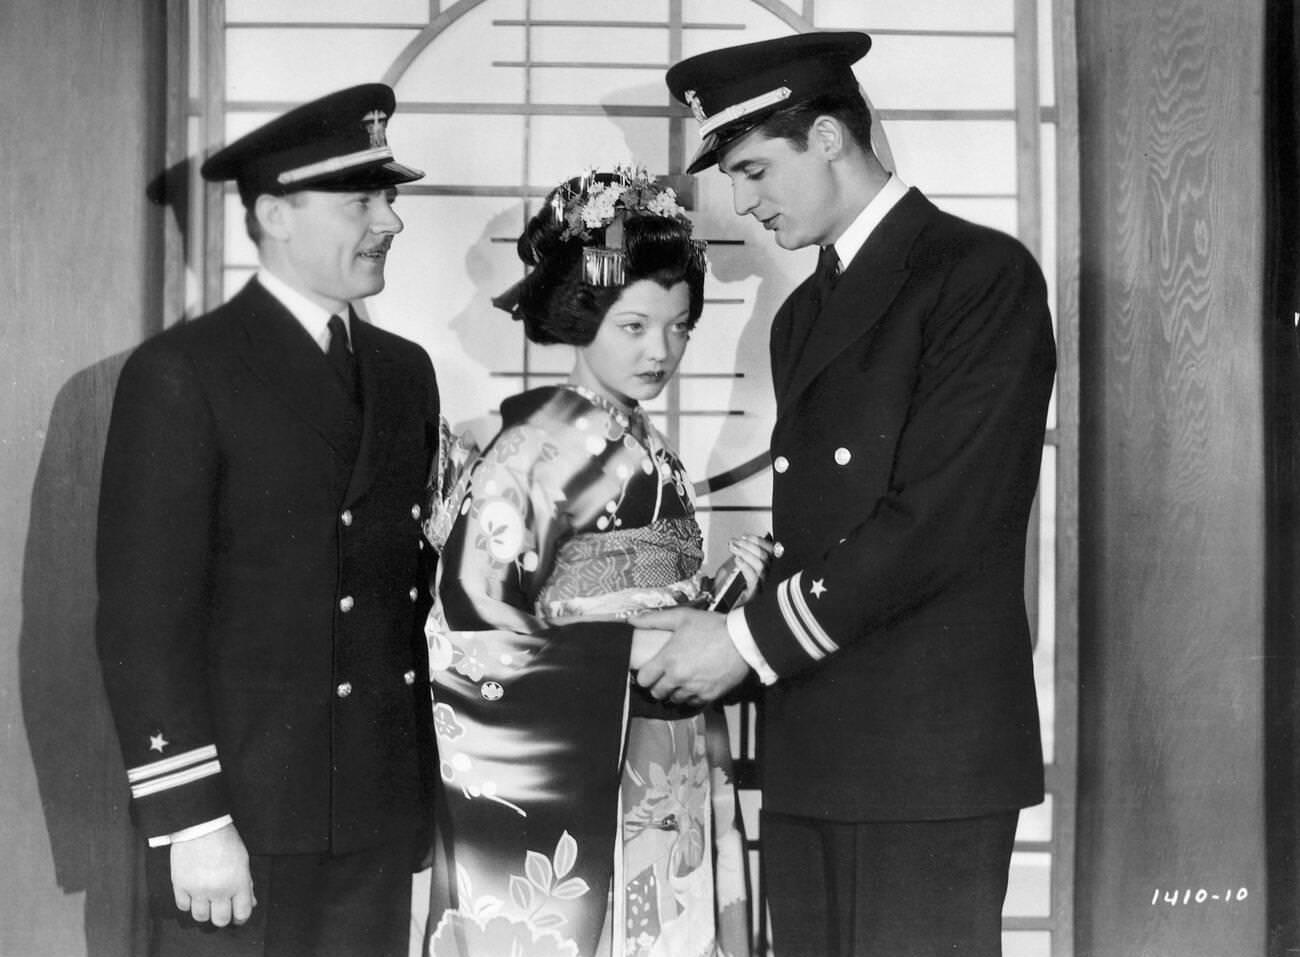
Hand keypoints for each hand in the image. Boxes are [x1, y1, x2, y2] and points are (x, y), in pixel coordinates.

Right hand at [170, 823, 255, 926]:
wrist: (202, 826)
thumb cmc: (226, 840)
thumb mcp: (243, 861)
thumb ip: (246, 884)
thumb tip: (250, 902)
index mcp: (238, 883)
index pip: (242, 913)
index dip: (240, 918)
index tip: (237, 915)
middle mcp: (218, 890)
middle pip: (220, 920)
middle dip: (222, 917)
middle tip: (221, 908)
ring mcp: (198, 889)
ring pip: (200, 917)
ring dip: (204, 911)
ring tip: (206, 900)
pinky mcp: (180, 886)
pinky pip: (183, 906)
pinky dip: (188, 903)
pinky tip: (193, 893)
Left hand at [629, 607, 749, 705]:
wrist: (742, 640)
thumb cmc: (713, 627)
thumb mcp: (682, 617)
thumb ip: (654, 620)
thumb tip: (633, 620)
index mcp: (668, 659)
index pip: (643, 680)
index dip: (643, 677)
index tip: (648, 673)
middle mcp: (678, 677)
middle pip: (657, 693)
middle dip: (657, 686)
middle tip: (662, 678)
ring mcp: (694, 688)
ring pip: (674, 699)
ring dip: (674, 692)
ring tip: (679, 681)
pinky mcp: (709, 695)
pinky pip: (693, 703)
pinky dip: (691, 696)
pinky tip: (694, 685)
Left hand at [718, 533, 773, 606]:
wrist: (725, 607)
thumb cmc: (732, 590)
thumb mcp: (738, 568)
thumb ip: (744, 556)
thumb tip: (741, 541)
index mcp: (769, 569)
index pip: (773, 552)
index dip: (759, 541)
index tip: (746, 536)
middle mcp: (771, 578)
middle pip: (767, 557)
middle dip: (749, 545)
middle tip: (735, 542)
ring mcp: (765, 587)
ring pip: (761, 566)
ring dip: (745, 553)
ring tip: (733, 548)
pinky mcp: (756, 595)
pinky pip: (754, 578)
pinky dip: (745, 566)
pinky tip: (737, 560)